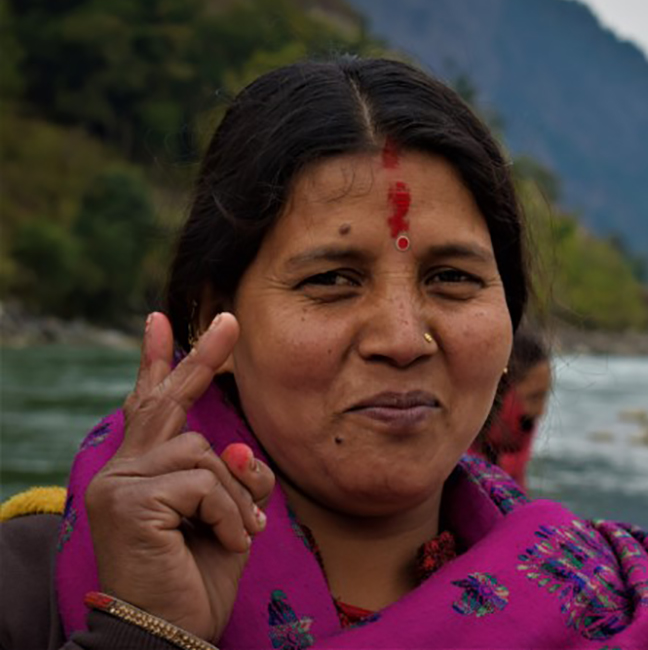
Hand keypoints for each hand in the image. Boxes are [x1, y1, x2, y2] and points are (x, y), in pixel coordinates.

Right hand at [85, 312, 274, 641]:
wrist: (168, 635)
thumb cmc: (196, 580)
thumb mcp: (226, 518)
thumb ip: (230, 478)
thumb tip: (235, 447)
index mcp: (142, 473)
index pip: (151, 409)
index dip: (159, 364)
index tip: (162, 320)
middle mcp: (121, 471)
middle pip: (169, 404)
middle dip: (203, 358)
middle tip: (229, 319)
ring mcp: (120, 483)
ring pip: (206, 454)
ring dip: (236, 497)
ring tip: (233, 536)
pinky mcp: (129, 500)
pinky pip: (205, 484)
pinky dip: (229, 515)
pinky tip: (224, 544)